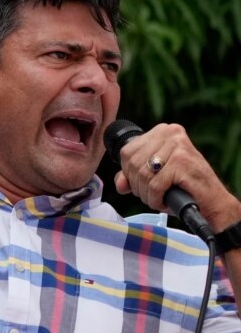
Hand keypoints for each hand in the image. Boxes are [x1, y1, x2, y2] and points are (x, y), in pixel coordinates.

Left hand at [114, 122, 240, 228]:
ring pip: (143, 174)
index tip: (142, 183)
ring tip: (158, 198)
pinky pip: (154, 185)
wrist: (213, 200)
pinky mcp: (182, 161)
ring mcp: (177, 146)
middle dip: (137, 185)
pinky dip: (155, 198)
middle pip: (133, 163)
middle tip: (152, 194)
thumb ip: (132, 176)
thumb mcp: (154, 176)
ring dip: (146, 194)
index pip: (127, 151)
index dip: (129, 173)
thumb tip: (120, 184)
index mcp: (162, 131)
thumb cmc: (182, 186)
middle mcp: (170, 133)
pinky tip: (165, 201)